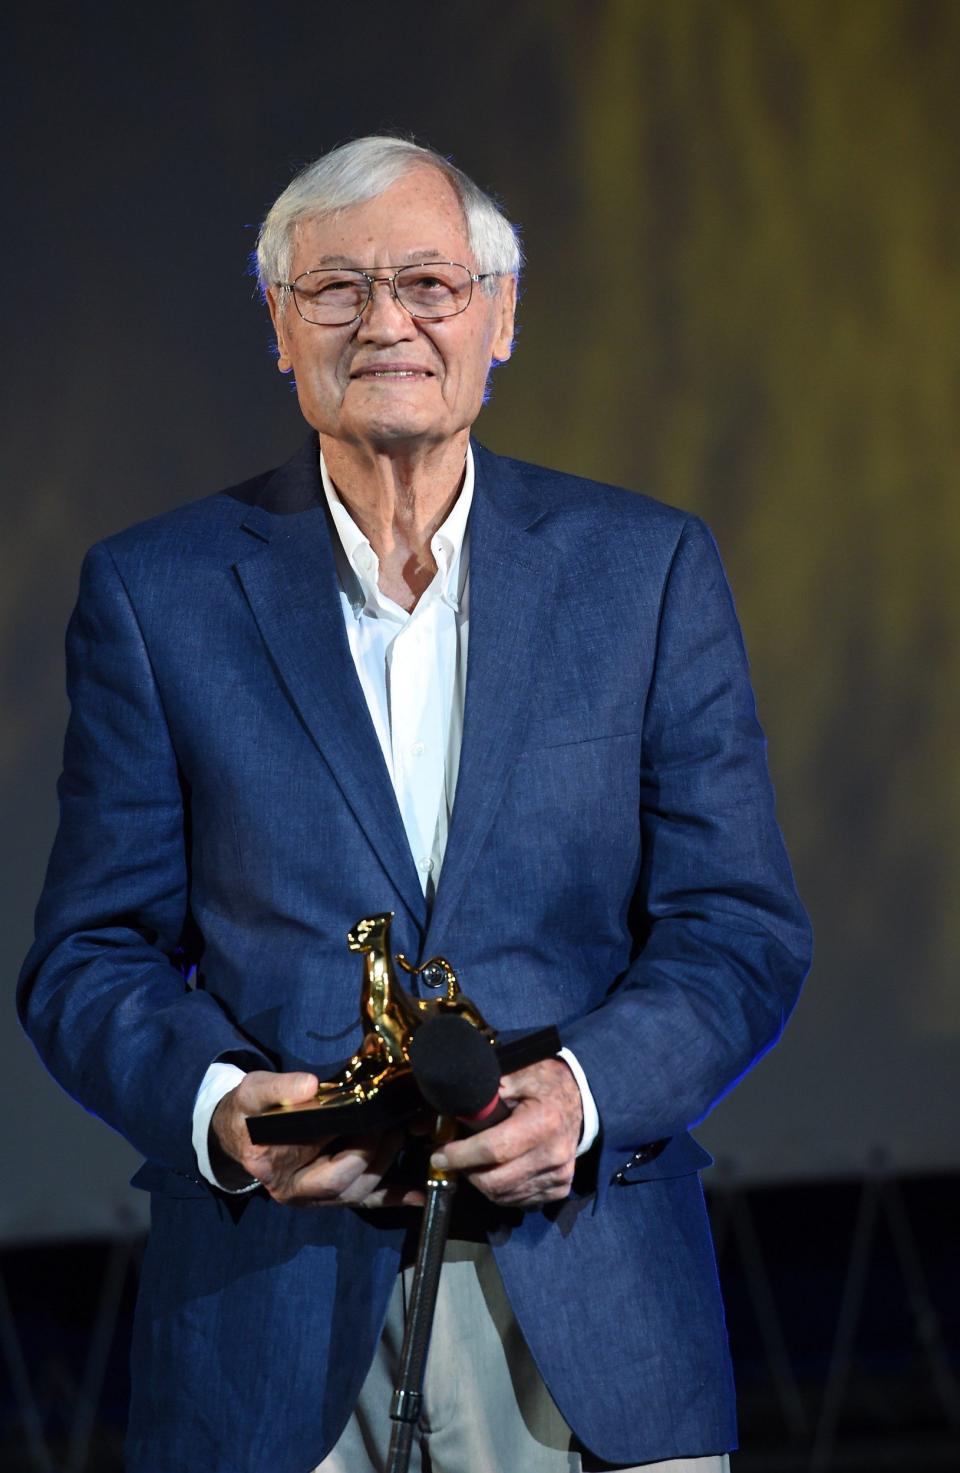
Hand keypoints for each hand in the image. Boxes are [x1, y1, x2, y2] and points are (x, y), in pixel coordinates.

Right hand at [211, 1070, 424, 1207]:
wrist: (240, 1129)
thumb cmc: (247, 1111)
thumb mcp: (253, 1093)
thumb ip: (278, 1088)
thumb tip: (309, 1085)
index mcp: (276, 1172)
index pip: (324, 1173)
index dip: (355, 1153)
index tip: (374, 1123)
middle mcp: (298, 1192)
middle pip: (347, 1186)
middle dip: (376, 1156)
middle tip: (394, 1123)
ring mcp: (316, 1196)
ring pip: (359, 1194)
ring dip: (387, 1167)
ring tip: (402, 1133)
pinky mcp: (332, 1190)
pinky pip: (365, 1199)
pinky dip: (393, 1196)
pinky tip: (418, 1193)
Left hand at [430, 1057, 582, 1208]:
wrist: (579, 1098)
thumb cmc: (543, 1083)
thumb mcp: (516, 1074)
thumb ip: (484, 1092)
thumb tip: (448, 1106)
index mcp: (543, 1122)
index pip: (493, 1149)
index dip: (461, 1155)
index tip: (439, 1155)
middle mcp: (554, 1154)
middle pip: (496, 1181)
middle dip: (467, 1172)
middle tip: (454, 1159)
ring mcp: (560, 1174)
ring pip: (504, 1196)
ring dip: (482, 1183)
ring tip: (474, 1163)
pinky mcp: (561, 1188)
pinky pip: (519, 1201)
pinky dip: (501, 1191)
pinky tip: (497, 1171)